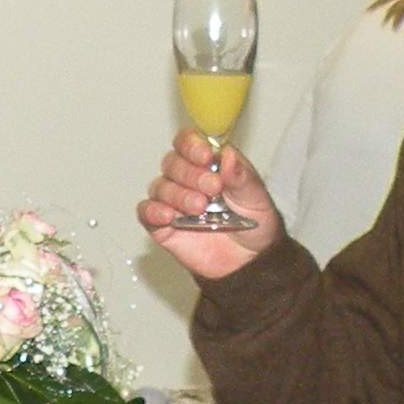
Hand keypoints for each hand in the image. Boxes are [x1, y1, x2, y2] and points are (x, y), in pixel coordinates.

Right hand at [136, 131, 281, 278]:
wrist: (249, 262)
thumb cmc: (253, 223)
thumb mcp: (256, 197)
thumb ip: (242, 176)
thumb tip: (228, 155)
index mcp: (208, 164)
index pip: (188, 142)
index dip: (192, 145)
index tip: (205, 156)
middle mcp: (186, 179)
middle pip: (172, 163)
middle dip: (190, 173)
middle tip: (213, 188)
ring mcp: (173, 202)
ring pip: (160, 186)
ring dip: (178, 194)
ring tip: (200, 207)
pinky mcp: (162, 226)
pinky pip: (146, 212)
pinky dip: (153, 211)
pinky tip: (168, 216)